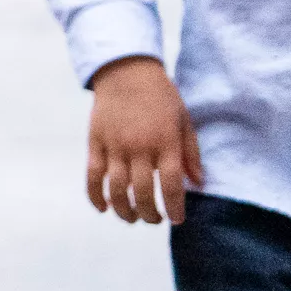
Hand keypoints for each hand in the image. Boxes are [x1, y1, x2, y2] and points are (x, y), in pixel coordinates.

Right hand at [87, 56, 203, 223]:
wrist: (126, 71)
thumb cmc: (161, 97)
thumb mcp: (184, 121)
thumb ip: (191, 154)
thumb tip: (198, 183)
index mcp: (165, 142)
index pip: (170, 185)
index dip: (174, 208)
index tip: (177, 220)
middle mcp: (139, 146)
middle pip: (143, 192)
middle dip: (150, 214)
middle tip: (155, 220)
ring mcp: (114, 145)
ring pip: (116, 188)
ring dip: (124, 210)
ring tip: (131, 217)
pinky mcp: (95, 141)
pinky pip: (92, 174)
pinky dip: (95, 194)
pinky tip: (102, 208)